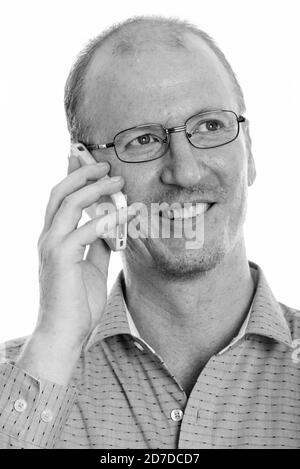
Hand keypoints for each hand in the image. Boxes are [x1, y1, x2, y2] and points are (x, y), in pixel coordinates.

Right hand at [17, 156, 134, 383]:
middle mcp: (48, 238)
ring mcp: (51, 246)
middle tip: (105, 165)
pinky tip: (123, 214)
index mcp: (54, 238)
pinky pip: (85, 230)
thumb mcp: (93, 267)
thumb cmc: (78, 302)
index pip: (60, 199)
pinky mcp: (60, 258)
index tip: (87, 160)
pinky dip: (106, 220)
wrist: (65, 333)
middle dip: (82, 173)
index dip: (72, 177)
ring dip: (95, 189)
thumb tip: (113, 227)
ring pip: (70, 204)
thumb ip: (99, 246)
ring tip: (118, 181)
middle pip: (60, 193)